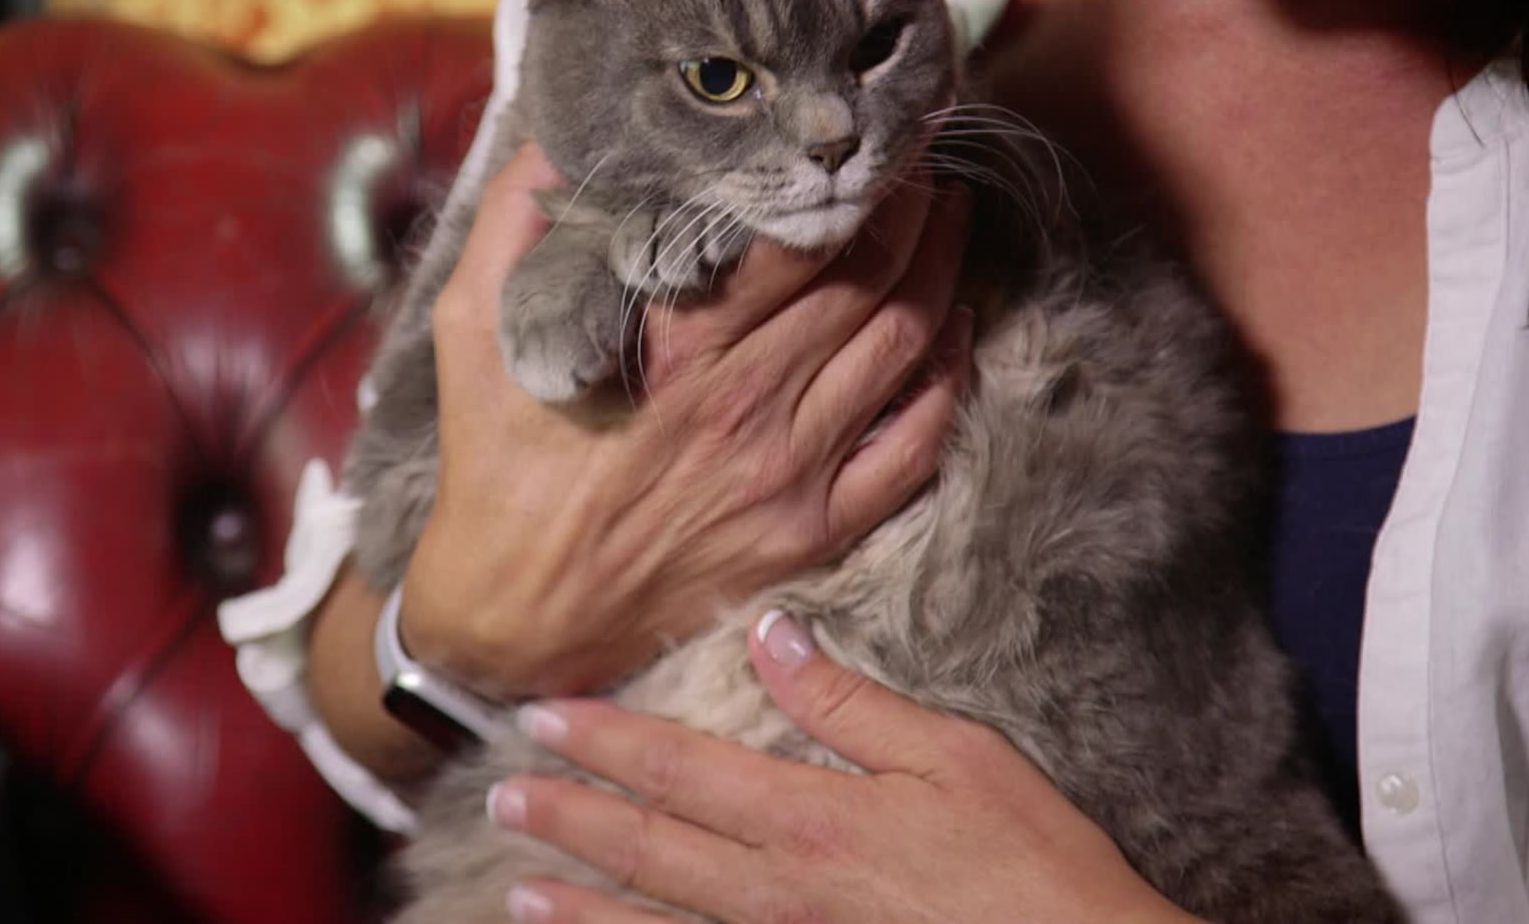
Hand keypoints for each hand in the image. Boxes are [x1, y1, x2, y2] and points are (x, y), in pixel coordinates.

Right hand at [403, 144, 973, 697]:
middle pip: (866, 279)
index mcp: (675, 350)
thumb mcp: (471, 333)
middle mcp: (746, 405)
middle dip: (908, 205)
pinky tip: (955, 332)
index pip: (795, 240)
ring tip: (950, 218)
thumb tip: (549, 144)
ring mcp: (788, 473)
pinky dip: (947, 380)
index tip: (863, 135)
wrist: (515, 617)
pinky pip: (913, 448)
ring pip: (902, 347)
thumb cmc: (495, 467)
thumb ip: (509, 227)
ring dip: (940, 271)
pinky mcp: (811, 532)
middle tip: (921, 157)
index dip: (844, 177)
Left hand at [485, 612, 1203, 923]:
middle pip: (648, 847)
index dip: (601, 742)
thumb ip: (849, 702)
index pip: (677, 770)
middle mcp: (777, 889)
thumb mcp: (954, 755)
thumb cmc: (1028, 862)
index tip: (539, 716)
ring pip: (659, 923)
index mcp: (809, 816)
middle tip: (500, 798)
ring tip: (518, 889)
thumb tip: (769, 633)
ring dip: (583, 906)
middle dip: (568, 820)